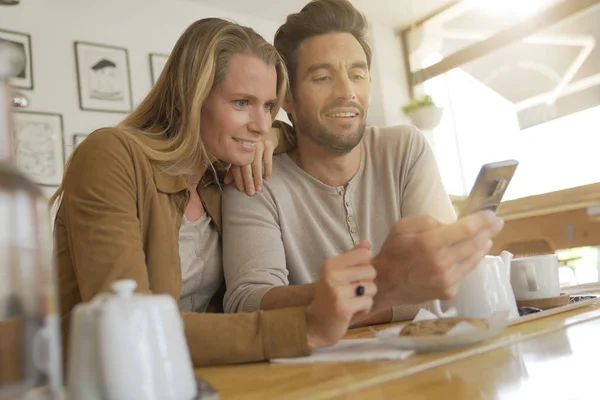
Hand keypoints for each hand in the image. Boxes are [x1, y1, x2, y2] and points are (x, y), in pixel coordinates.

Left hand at [224, 140, 273, 195]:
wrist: (262, 127)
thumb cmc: (248, 143)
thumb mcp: (239, 153)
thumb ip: (233, 167)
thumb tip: (226, 182)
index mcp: (236, 148)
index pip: (236, 166)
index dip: (238, 178)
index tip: (241, 189)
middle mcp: (246, 146)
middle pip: (246, 166)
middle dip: (248, 181)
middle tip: (250, 193)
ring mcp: (258, 144)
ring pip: (257, 164)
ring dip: (258, 178)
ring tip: (258, 188)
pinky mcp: (269, 144)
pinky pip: (268, 159)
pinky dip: (267, 170)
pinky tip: (267, 179)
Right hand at [305, 241, 376, 349]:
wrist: (315, 325)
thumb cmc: (329, 299)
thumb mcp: (336, 275)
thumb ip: (352, 258)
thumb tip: (366, 243)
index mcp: (330, 264)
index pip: (363, 254)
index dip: (365, 267)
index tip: (353, 278)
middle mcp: (332, 274)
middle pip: (371, 271)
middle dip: (367, 284)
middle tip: (353, 293)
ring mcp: (337, 291)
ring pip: (372, 287)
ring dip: (366, 298)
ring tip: (352, 302)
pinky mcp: (344, 307)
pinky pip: (368, 302)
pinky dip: (364, 309)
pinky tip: (353, 311)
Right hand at [372, 210, 503, 308]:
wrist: (384, 284)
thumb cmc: (392, 252)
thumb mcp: (402, 226)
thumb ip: (427, 221)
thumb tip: (449, 225)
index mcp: (428, 243)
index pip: (465, 229)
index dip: (481, 220)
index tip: (491, 214)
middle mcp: (441, 262)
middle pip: (474, 243)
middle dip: (489, 231)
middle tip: (498, 223)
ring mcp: (447, 279)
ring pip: (474, 259)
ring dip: (483, 246)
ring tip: (488, 237)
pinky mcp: (449, 291)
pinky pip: (465, 272)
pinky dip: (470, 261)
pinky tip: (471, 254)